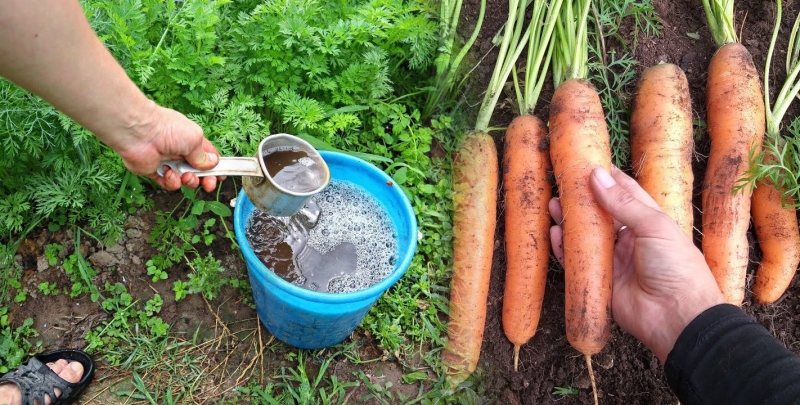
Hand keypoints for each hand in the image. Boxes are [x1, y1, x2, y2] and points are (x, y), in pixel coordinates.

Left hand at [113, 105, 222, 191]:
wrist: (139, 133)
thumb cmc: (168, 129)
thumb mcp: (195, 140)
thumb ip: (204, 156)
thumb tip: (213, 163)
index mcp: (192, 142)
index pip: (208, 156)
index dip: (215, 167)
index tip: (221, 175)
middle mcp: (181, 153)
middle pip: (198, 172)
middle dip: (206, 179)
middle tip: (208, 184)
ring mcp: (168, 163)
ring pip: (185, 180)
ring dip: (189, 181)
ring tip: (185, 176)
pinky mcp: (155, 172)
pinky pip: (169, 184)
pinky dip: (171, 181)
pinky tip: (168, 173)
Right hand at [549, 166, 724, 361]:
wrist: (679, 316)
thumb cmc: (677, 266)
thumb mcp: (654, 225)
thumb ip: (623, 202)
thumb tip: (596, 174)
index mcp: (648, 221)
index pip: (624, 193)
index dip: (605, 178)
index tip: (585, 162)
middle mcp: (629, 238)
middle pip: (600, 214)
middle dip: (581, 200)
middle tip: (561, 185)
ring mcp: (614, 260)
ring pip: (585, 237)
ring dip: (569, 221)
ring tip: (552, 205)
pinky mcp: (600, 281)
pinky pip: (578, 263)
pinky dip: (564, 250)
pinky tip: (555, 235)